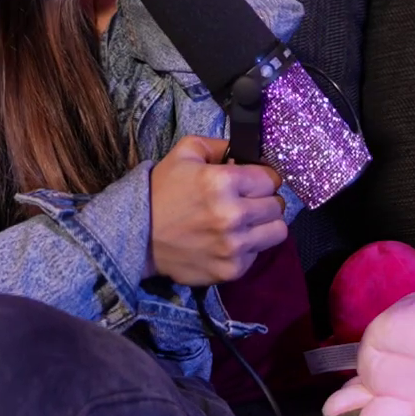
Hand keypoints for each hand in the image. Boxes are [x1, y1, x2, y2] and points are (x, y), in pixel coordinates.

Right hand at [148, 135, 288, 285]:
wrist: (137, 237)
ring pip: (277, 231)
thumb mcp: (185, 152)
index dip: (262, 178)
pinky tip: (230, 240)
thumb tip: (248, 151)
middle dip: (265, 200)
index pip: (271, 179)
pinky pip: (259, 254)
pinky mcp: (231, 270)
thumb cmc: (162, 192)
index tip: (252, 183)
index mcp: (223, 182)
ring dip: (264, 225)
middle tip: (249, 202)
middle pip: (277, 205)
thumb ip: (220, 145)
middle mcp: (233, 215)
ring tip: (246, 222)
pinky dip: (249, 247)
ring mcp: (234, 246)